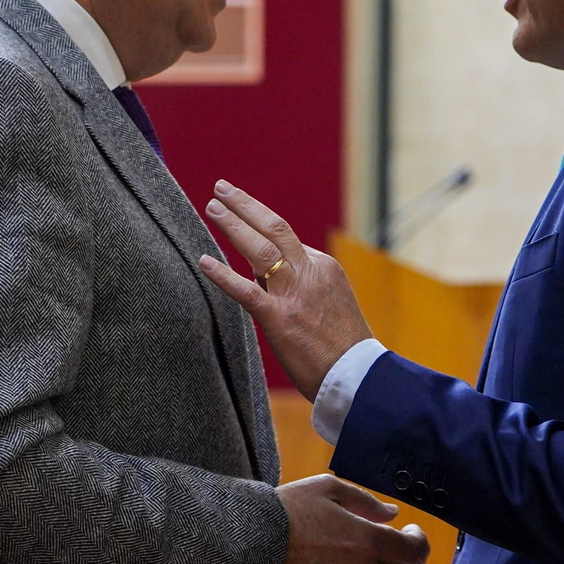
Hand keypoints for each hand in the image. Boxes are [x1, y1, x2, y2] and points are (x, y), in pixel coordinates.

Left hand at [199, 180, 372, 399]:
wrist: (359, 375)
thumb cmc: (343, 346)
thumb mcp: (332, 301)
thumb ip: (303, 283)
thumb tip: (265, 274)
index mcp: (324, 266)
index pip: (286, 239)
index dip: (258, 228)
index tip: (240, 217)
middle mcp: (310, 272)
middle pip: (274, 227)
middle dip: (245, 205)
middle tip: (221, 188)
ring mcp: (295, 294)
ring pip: (260, 248)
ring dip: (233, 224)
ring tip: (212, 207)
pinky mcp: (280, 318)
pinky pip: (247, 291)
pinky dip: (223, 274)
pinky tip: (203, 261)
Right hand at [274, 475, 430, 563]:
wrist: (251, 542)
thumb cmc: (288, 511)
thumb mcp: (329, 489)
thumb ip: (366, 501)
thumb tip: (391, 513)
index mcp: (367, 540)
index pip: (412, 551)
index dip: (417, 542)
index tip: (409, 532)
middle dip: (397, 558)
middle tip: (387, 544)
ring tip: (362, 558)